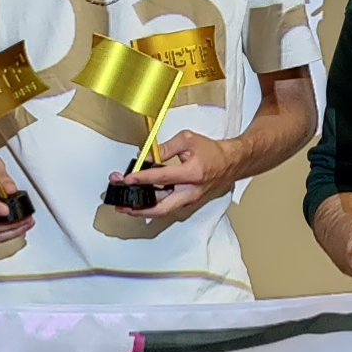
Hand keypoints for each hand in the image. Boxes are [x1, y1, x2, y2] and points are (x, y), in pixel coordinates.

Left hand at [120, 128, 236, 223]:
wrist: (230, 163)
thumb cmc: (212, 152)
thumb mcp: (187, 140)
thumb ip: (165, 148)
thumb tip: (146, 156)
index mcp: (193, 174)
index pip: (163, 178)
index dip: (143, 178)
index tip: (128, 178)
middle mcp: (191, 192)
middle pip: (161, 208)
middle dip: (138, 208)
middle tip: (121, 204)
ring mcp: (189, 200)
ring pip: (163, 210)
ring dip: (142, 208)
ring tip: (125, 203)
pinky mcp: (187, 202)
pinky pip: (167, 206)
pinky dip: (152, 204)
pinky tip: (139, 199)